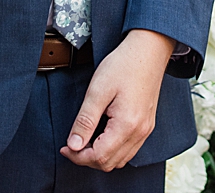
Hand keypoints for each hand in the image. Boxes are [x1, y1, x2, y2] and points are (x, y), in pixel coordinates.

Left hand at [61, 29, 174, 170]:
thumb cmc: (123, 65)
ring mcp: (145, 129)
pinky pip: (129, 149)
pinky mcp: (147, 125)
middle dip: (87, 159)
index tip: (65, 147)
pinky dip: (113, 149)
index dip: (78, 156)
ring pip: (120, 160)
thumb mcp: (97, 90)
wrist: (148, 50)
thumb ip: (85, 120)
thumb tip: (74, 146)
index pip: (99, 157)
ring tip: (86, 139)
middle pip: (110, 163)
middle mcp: (139, 132)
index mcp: (127, 125)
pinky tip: (102, 135)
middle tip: (72, 144)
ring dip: (101, 156)